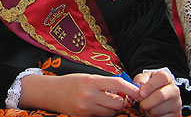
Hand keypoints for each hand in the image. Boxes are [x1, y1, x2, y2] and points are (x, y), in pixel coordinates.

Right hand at [22, 73, 139, 116]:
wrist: (51, 92)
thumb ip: (104, 83)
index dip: (131, 89)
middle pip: (118, 103)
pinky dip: (103, 114)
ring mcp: (86, 108)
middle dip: (120, 101)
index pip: (118, 84)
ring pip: (111, 113)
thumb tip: (125, 89)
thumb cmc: (71, 82)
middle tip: (115, 97)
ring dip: (112, 109)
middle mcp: (89, 95)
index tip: (140, 92)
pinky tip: (96, 107)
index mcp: (91, 81)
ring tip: (103, 102)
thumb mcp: (87, 77)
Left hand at [135, 70, 181, 116]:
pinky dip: (153, 116)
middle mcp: (174, 90)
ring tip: (147, 105)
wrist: (157, 94)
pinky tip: (152, 110)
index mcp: (166, 78)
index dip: (150, 86)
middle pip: (161, 96)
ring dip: (148, 109)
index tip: (141, 93)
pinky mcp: (175, 114)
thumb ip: (140, 80)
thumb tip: (139, 88)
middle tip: (140, 102)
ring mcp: (176, 103)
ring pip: (158, 109)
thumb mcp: (143, 78)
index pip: (162, 78)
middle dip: (146, 101)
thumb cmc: (149, 85)